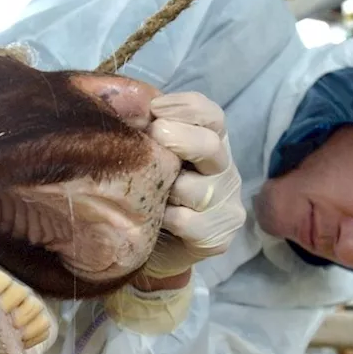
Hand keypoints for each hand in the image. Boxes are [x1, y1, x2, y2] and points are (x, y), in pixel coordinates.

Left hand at [138, 92, 245, 281]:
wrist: (151, 248)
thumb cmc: (148, 191)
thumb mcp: (147, 155)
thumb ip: (145, 128)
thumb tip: (125, 105)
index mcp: (210, 142)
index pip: (211, 115)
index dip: (185, 107)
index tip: (154, 109)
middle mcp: (225, 170)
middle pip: (211, 145)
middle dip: (178, 138)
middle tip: (152, 138)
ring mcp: (226, 204)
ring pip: (194, 187)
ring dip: (165, 187)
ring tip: (146, 192)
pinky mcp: (219, 236)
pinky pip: (186, 221)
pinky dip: (165, 219)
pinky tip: (154, 219)